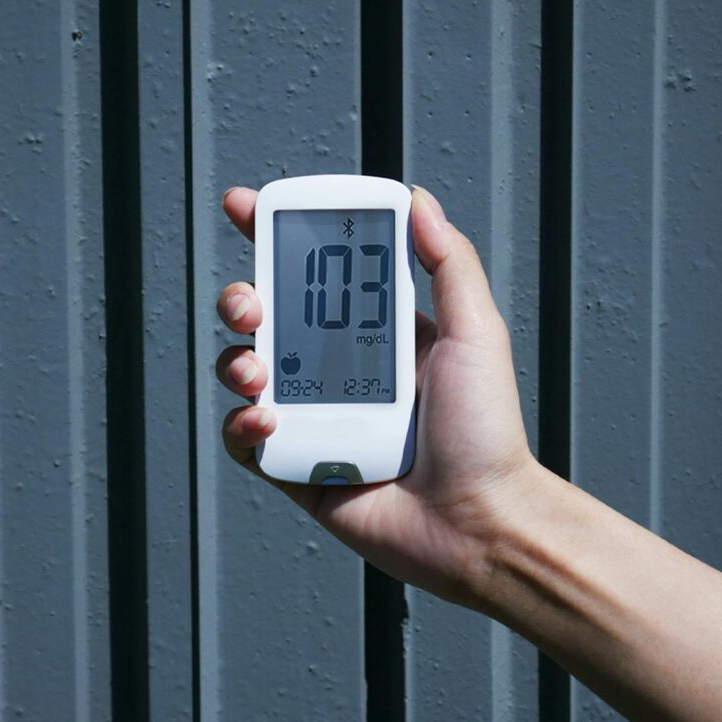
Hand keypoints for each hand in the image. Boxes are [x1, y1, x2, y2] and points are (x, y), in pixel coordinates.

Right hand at [216, 184, 539, 604]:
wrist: (478, 522)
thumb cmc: (485, 432)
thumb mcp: (475, 333)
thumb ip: (448, 264)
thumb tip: (418, 201)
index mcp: (375, 335)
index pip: (316, 276)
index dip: (275, 239)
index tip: (244, 208)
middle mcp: (338, 372)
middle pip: (266, 319)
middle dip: (242, 298)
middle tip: (252, 304)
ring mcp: (313, 419)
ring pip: (245, 373)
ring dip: (236, 361)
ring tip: (259, 372)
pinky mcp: (296, 467)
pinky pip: (246, 438)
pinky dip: (243, 423)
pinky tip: (268, 420)